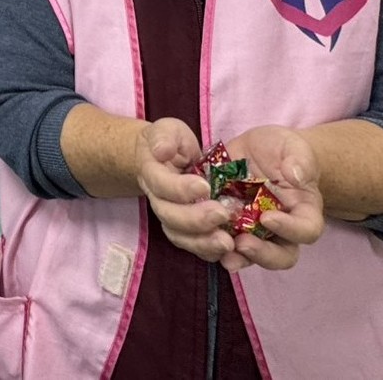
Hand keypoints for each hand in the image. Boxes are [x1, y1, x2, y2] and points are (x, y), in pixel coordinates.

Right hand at [135, 118, 234, 262]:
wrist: (164, 158)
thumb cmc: (170, 141)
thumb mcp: (168, 130)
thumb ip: (164, 137)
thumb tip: (162, 150)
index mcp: (152, 173)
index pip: (161, 185)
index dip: (180, 189)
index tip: (204, 186)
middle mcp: (158, 200)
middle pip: (170, 216)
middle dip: (196, 219)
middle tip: (222, 214)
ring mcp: (170, 217)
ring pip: (180, 237)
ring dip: (203, 242)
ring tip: (228, 243)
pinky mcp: (185, 229)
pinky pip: (193, 246)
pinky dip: (210, 251)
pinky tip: (230, 250)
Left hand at [220, 126, 324, 272]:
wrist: (255, 150)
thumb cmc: (281, 150)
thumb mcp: (293, 147)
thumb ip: (299, 160)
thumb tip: (295, 175)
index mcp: (303, 211)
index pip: (306, 230)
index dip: (290, 229)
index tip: (268, 217)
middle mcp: (281, 230)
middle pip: (280, 256)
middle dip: (262, 254)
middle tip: (242, 243)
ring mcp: (253, 231)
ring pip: (249, 256)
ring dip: (235, 257)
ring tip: (220, 249)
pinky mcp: (227, 226)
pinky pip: (220, 244)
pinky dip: (209, 244)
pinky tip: (198, 238)